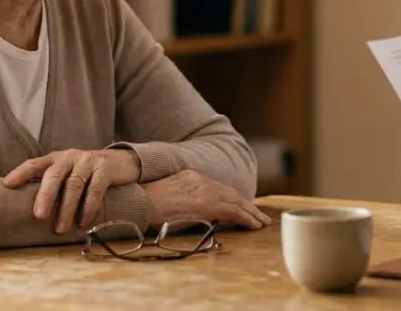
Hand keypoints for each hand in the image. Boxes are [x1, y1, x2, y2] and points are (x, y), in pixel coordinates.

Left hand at [3, 149, 141, 233]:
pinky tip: (83, 222)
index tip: (7, 185)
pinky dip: (88, 207)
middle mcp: (70, 157)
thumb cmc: (88, 173)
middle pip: (54, 175)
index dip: (21, 173)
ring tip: (60, 229)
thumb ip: (54, 186)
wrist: (123, 162)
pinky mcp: (106, 169)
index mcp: (56, 159)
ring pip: (74, 184)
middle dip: (45, 196)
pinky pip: (95, 189)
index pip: (35, 163)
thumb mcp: (69, 174)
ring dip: (66, 209)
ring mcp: (88, 161)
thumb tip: (30, 213)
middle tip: (39, 217)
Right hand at [143, 169, 270, 230]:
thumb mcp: (168, 196)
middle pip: (231, 193)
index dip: (233, 198)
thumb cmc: (146, 204)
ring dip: (251, 212)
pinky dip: (246, 218)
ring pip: (236, 201)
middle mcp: (201, 180)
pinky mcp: (207, 204)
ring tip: (262, 222)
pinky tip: (254, 225)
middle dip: (247, 205)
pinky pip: (233, 211)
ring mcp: (205, 191)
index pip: (218, 188)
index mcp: (191, 177)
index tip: (243, 206)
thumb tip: (194, 212)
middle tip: (259, 215)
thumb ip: (183, 199)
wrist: (138, 202)